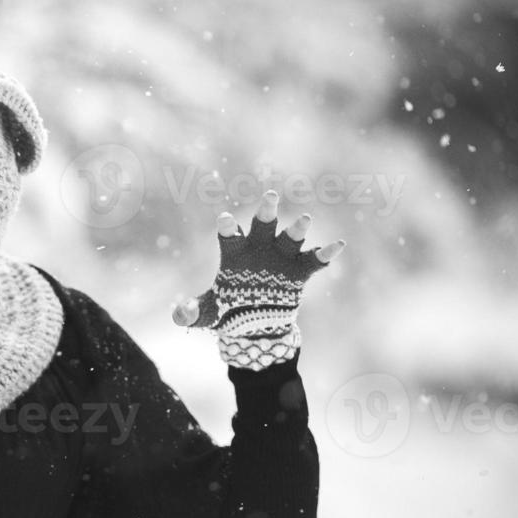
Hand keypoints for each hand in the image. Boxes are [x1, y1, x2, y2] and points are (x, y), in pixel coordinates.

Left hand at [171, 190, 343, 368]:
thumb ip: (192, 312)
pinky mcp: (298, 271)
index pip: (229, 237)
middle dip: (267, 212)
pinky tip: (338, 245)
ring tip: (305, 219)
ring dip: (297, 229)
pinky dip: (326, 253)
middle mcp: (259, 249)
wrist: (254, 322)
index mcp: (235, 253)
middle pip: (263, 226)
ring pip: (289, 239)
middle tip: (270, 195)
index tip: (223, 218)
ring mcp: (280, 258)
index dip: (227, 227)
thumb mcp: (208, 313)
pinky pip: (314, 260)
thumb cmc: (228, 309)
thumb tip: (179, 315)